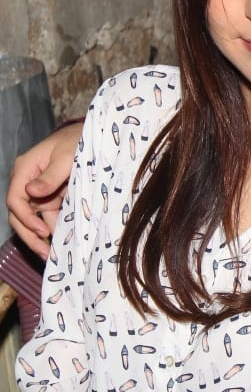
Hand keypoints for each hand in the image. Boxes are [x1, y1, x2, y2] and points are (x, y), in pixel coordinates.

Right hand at [6, 123, 81, 258]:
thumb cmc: (77, 141)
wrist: (93, 136)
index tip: (43, 231)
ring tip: (53, 255)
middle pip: (20, 215)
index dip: (25, 218)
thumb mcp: (66, 156)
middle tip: (45, 253)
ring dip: (41, 237)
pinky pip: (49, 217)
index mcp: (25, 169)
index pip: (15, 199)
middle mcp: (28, 182)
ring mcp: (39, 191)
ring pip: (33, 220)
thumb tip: (32, 193)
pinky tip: (62, 244)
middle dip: (30, 235)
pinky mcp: (53, 197)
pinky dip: (54, 230)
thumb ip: (51, 175)